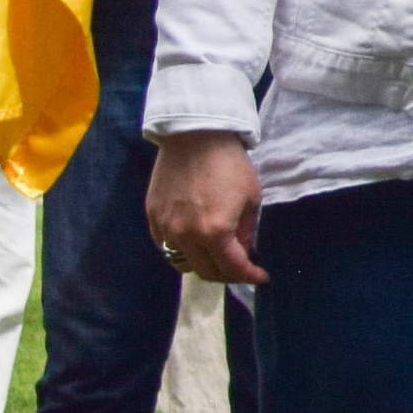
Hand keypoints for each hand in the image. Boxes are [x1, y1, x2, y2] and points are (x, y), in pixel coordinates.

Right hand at [145, 131, 264, 289]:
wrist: (195, 136)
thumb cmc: (230, 163)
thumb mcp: (251, 198)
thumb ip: (245, 230)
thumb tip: (241, 250)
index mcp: (215, 231)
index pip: (232, 268)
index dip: (249, 276)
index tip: (261, 277)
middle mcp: (186, 236)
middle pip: (206, 272)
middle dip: (227, 275)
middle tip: (240, 269)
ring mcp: (165, 228)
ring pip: (183, 263)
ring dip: (203, 266)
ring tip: (217, 258)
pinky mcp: (152, 218)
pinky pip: (166, 246)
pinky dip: (182, 251)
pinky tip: (195, 243)